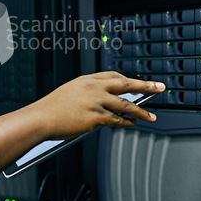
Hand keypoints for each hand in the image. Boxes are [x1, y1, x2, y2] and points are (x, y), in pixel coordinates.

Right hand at [29, 71, 164, 139]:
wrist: (41, 118)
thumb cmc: (51, 108)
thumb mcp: (70, 92)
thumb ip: (87, 94)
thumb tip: (101, 101)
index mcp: (87, 79)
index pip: (114, 76)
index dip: (128, 81)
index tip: (138, 85)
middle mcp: (93, 88)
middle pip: (126, 85)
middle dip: (146, 86)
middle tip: (159, 87)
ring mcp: (96, 102)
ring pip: (125, 105)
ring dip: (141, 112)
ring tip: (151, 116)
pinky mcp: (96, 117)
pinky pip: (116, 121)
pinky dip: (126, 123)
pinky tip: (131, 124)